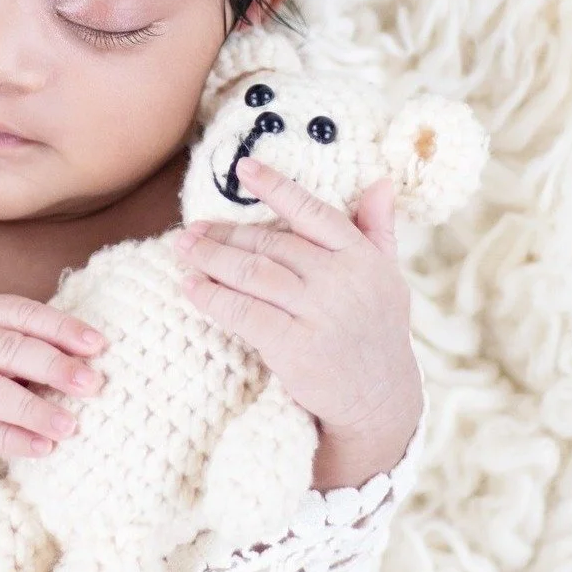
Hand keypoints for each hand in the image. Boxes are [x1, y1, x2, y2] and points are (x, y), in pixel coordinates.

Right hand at [0, 295, 108, 458]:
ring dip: (32, 409)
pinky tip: (42, 448)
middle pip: (7, 350)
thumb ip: (28, 342)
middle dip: (53, 366)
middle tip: (91, 384)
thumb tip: (88, 358)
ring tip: (69, 426)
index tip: (97, 344)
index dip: (60, 327)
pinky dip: (10, 439)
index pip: (21, 314)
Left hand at [173, 157, 422, 484]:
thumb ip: (378, 230)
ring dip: (210, 259)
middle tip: (191, 229)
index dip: (276, 187)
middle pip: (270, 245)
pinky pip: (242, 312)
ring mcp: (319, 313)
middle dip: (225, 235)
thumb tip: (380, 182)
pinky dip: (212, 297)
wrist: (380, 402)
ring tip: (183, 250)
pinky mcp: (295, 347)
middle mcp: (342, 279)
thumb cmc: (377, 332)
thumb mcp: (387, 279)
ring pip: (252, 273)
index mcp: (362, 257)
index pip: (312, 212)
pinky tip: (191, 288)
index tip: (243, 168)